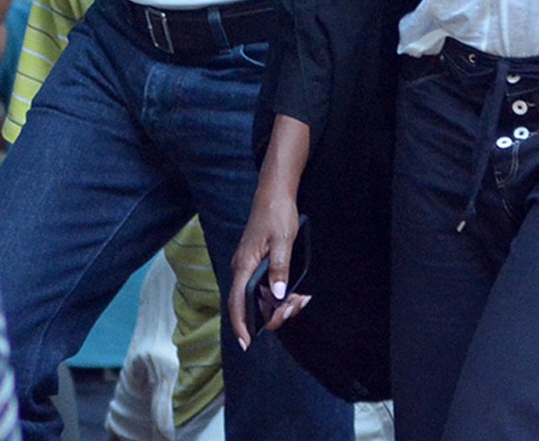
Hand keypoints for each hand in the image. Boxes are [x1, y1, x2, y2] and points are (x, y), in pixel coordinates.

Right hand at [228, 190, 309, 350]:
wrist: (273, 194)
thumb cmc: (277, 215)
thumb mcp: (283, 242)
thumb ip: (280, 269)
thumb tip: (276, 296)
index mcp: (244, 266)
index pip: (236, 302)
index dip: (240, 325)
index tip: (246, 344)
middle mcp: (242, 269)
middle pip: (250, 305)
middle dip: (273, 314)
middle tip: (296, 308)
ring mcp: (249, 267)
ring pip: (260, 297)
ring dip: (280, 305)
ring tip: (302, 299)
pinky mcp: (257, 264)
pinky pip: (266, 288)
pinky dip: (280, 294)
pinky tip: (297, 293)